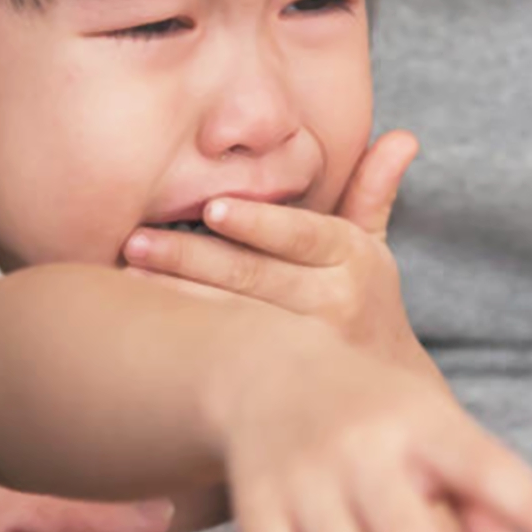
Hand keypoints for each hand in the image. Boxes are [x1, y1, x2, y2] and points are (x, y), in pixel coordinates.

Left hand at [126, 129, 427, 370]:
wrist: (375, 394)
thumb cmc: (363, 301)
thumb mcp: (373, 245)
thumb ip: (373, 189)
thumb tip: (403, 137)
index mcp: (352, 258)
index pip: (301, 235)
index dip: (258, 224)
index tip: (213, 208)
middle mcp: (331, 303)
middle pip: (254, 277)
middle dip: (191, 256)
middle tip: (138, 240)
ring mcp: (302, 348)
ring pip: (231, 317)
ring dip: (176, 295)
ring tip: (129, 274)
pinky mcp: (274, 381)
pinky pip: (222, 352)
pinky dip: (184, 332)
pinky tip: (143, 319)